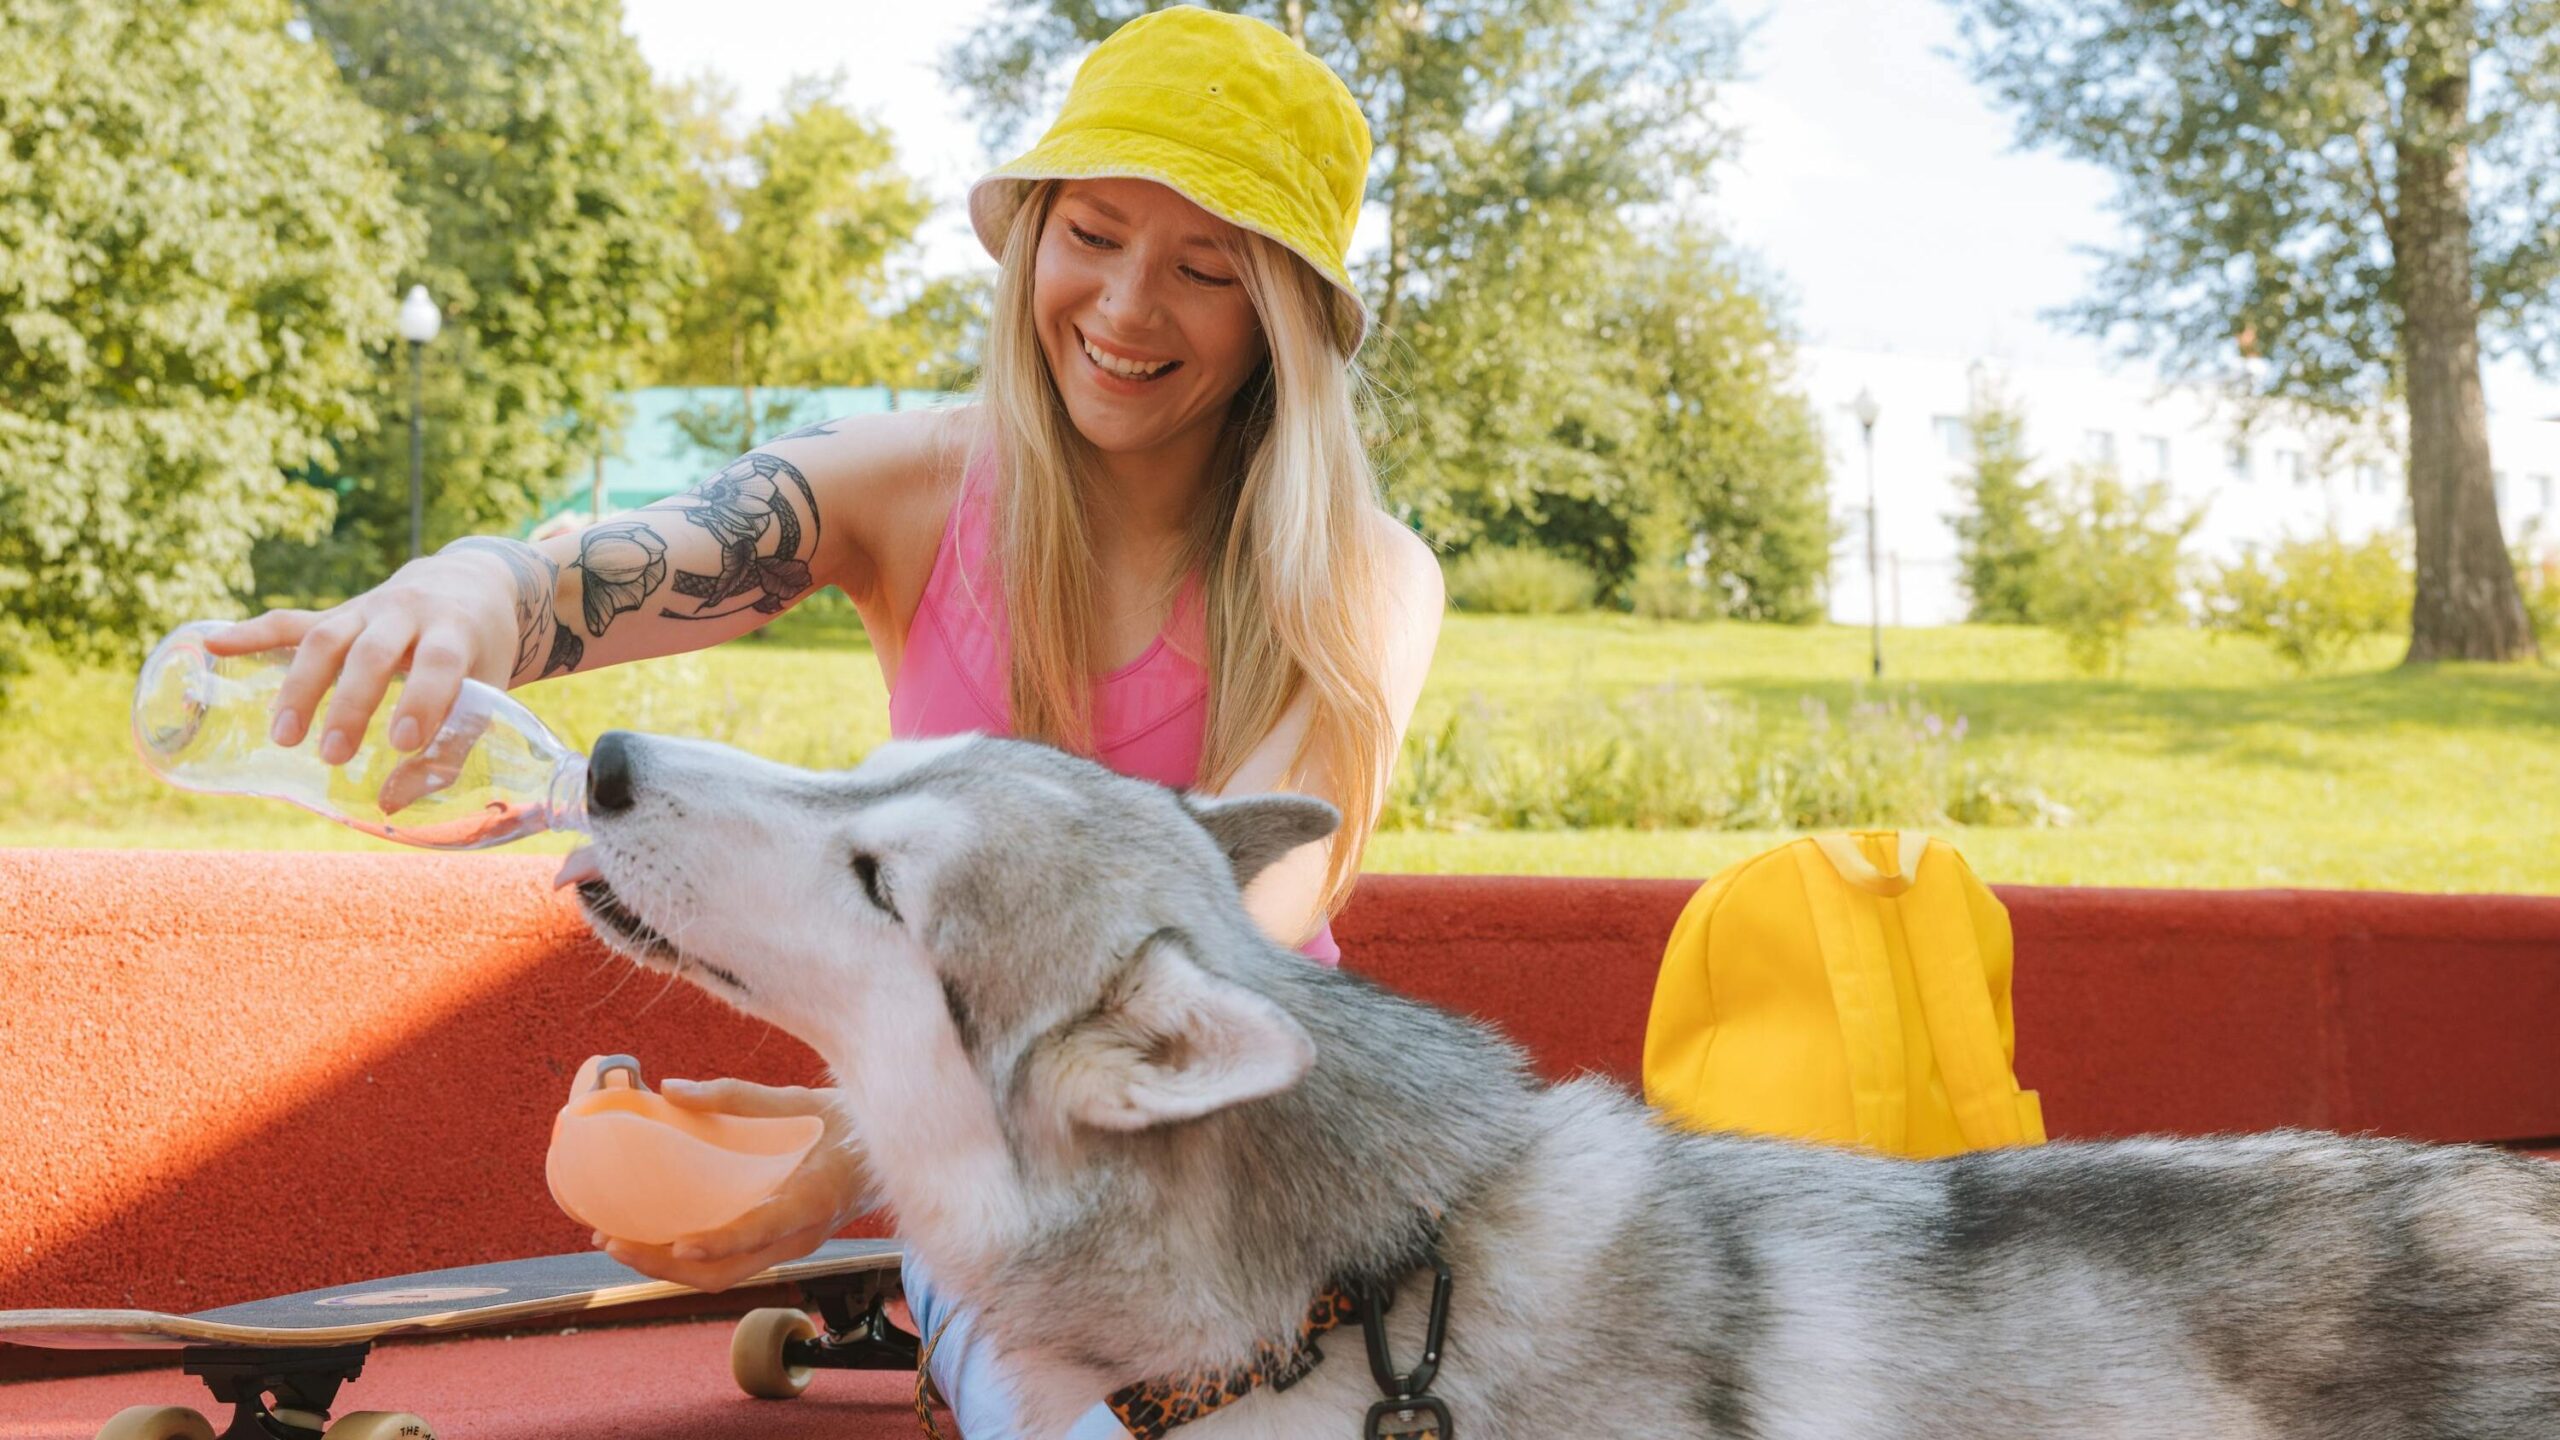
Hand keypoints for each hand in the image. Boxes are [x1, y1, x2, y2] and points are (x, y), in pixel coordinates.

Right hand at [204, 546, 527, 765]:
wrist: (469, 585)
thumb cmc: (479, 655)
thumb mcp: (485, 694)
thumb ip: (449, 749)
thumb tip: (389, 805)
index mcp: (456, 632)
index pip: (439, 663)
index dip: (423, 700)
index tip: (403, 743)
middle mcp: (408, 613)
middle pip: (372, 651)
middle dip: (350, 702)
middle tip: (333, 754)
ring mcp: (367, 609)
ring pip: (326, 637)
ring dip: (300, 685)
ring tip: (282, 734)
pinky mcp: (337, 612)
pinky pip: (290, 620)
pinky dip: (251, 633)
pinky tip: (213, 644)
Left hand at [594, 1078, 875, 1293]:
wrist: (893, 1150)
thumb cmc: (847, 1120)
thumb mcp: (797, 1099)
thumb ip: (735, 1096)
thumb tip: (669, 1090)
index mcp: (815, 1197)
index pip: (763, 1229)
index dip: (721, 1242)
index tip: (679, 1243)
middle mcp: (801, 1234)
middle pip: (728, 1272)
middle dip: (664, 1265)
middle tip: (612, 1241)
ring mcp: (789, 1246)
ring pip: (723, 1276)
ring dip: (665, 1267)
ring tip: (615, 1243)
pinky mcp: (778, 1245)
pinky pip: (729, 1264)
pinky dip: (686, 1257)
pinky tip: (651, 1237)